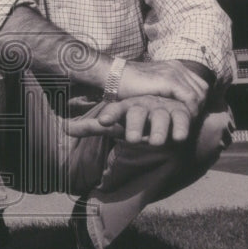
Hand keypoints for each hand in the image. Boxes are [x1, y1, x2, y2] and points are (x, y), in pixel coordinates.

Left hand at [65, 95, 193, 145]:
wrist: (164, 106)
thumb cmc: (134, 119)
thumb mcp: (114, 124)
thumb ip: (91, 127)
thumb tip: (64, 128)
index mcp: (126, 107)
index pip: (116, 109)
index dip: (110, 115)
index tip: (103, 121)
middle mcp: (143, 106)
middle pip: (138, 113)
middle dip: (136, 125)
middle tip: (133, 139)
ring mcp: (162, 108)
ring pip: (161, 117)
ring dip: (160, 129)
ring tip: (157, 142)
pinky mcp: (181, 113)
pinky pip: (183, 118)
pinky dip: (182, 127)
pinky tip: (179, 137)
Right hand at [114, 60, 206, 114]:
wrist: (114, 75)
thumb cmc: (128, 85)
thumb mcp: (152, 87)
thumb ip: (164, 92)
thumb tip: (173, 107)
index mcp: (174, 67)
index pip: (198, 85)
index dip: (197, 101)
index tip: (189, 115)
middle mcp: (177, 67)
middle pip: (202, 89)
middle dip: (199, 106)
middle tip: (190, 121)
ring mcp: (174, 72)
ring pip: (199, 93)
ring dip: (195, 110)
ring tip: (186, 122)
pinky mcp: (169, 80)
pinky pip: (190, 97)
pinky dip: (190, 110)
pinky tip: (182, 119)